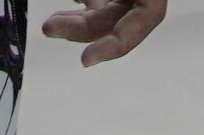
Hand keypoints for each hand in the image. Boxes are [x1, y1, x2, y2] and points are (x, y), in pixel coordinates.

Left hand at [42, 0, 166, 65]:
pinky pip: (100, 4)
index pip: (133, 33)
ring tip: (52, 24)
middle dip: (77, 30)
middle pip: (108, 27)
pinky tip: (70, 7)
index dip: (109, 49)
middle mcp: (141, 3)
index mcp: (152, 1)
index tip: (85, 60)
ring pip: (99, 17)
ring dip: (73, 22)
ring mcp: (129, 0)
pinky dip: (83, 7)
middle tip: (51, 28)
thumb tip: (84, 2)